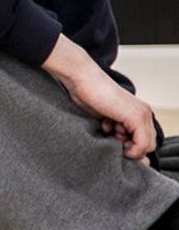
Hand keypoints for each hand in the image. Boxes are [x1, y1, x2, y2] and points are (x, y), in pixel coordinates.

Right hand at [44, 35, 156, 158]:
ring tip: (107, 131)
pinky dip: (127, 147)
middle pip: (147, 145)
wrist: (82, 78)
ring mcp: (142, 114)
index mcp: (138, 113)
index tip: (109, 138)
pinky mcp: (136, 117)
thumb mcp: (104, 118)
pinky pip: (141, 144)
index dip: (128, 146)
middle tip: (108, 136)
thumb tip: (122, 151)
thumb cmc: (86, 96)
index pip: (144, 141)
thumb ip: (115, 131)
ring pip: (146, 146)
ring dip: (125, 147)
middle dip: (127, 148)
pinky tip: (107, 129)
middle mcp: (144, 113)